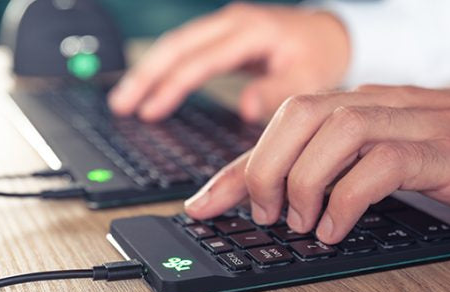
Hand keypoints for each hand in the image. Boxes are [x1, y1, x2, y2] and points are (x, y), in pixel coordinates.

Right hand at [108, 2, 349, 121]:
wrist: (329, 35)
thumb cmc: (321, 56)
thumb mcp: (310, 77)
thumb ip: (278, 91)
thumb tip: (245, 107)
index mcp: (250, 30)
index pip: (200, 59)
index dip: (171, 86)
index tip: (149, 111)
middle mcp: (232, 22)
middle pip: (176, 44)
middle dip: (145, 74)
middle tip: (120, 104)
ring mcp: (225, 26)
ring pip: (176, 44)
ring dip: (149, 70)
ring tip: (125, 100)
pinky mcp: (223, 37)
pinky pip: (186, 50)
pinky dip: (166, 69)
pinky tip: (152, 87)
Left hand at [184, 86, 449, 243]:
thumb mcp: (389, 154)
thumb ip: (342, 168)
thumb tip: (291, 202)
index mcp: (358, 105)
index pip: (280, 127)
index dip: (234, 167)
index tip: (202, 203)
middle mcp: (375, 105)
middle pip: (296, 117)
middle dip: (263, 169)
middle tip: (264, 215)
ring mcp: (408, 122)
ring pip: (331, 133)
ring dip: (302, 184)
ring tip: (300, 223)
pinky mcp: (439, 149)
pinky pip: (378, 165)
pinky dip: (347, 199)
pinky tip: (337, 227)